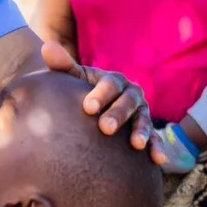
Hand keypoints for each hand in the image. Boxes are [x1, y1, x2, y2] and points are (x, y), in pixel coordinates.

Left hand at [41, 42, 166, 164]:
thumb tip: (47, 47)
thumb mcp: (73, 78)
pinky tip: (158, 159)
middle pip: (128, 102)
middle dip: (118, 114)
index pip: (109, 85)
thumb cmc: (80, 92)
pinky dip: (158, 147)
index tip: (87, 108)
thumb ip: (62, 65)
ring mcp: (141, 113)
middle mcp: (132, 94)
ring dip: (142, 131)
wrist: (90, 110)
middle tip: (105, 128)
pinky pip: (155, 139)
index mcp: (114, 80)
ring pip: (143, 120)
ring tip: (136, 145)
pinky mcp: (147, 131)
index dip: (100, 95)